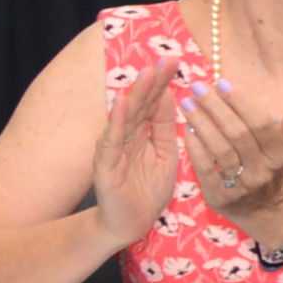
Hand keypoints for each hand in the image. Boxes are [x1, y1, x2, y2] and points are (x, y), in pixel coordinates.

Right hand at [90, 66, 181, 248]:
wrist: (130, 223)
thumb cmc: (147, 189)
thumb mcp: (165, 154)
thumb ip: (166, 128)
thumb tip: (171, 96)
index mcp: (143, 133)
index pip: (154, 103)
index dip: (163, 82)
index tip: (177, 61)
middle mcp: (127, 135)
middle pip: (140, 104)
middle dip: (153, 81)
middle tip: (167, 59)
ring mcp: (114, 148)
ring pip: (125, 117)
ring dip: (136, 94)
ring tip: (146, 73)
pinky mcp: (105, 165)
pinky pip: (111, 140)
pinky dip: (116, 121)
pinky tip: (121, 104)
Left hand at [177, 81, 282, 250]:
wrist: (266, 210)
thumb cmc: (274, 167)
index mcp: (282, 155)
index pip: (260, 123)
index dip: (240, 102)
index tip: (222, 82)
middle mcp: (264, 171)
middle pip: (237, 134)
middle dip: (215, 108)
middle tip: (197, 87)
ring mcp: (242, 186)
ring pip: (220, 150)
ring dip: (201, 123)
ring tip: (187, 103)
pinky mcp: (221, 197)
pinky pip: (205, 168)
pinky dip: (195, 147)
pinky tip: (187, 129)